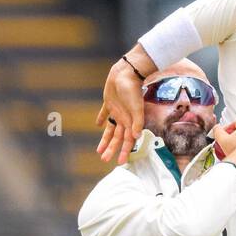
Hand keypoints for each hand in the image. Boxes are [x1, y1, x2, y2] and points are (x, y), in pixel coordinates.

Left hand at [96, 46, 154, 164]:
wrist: (127, 73)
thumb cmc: (133, 90)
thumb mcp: (136, 107)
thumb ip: (137, 121)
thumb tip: (137, 136)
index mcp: (131, 122)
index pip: (127, 141)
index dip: (124, 152)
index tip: (120, 162)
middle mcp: (124, 119)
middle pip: (117, 138)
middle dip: (111, 149)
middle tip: (104, 160)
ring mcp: (117, 112)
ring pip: (110, 130)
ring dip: (105, 140)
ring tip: (99, 150)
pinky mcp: (110, 103)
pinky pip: (105, 113)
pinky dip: (101, 119)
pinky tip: (98, 125)